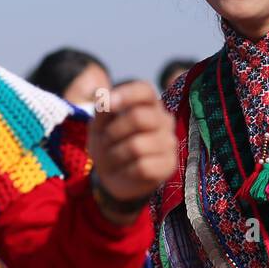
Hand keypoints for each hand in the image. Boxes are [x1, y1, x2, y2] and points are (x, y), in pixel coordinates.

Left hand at [86, 81, 176, 223]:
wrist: (114, 177)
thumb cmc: (109, 144)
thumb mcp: (99, 126)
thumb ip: (102, 110)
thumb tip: (104, 98)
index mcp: (149, 105)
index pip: (145, 90)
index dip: (126, 94)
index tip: (107, 104)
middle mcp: (164, 120)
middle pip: (139, 117)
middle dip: (113, 132)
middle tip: (106, 141)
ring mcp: (169, 143)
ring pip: (137, 146)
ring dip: (116, 154)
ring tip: (114, 158)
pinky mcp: (169, 165)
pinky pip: (143, 166)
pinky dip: (126, 170)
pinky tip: (126, 170)